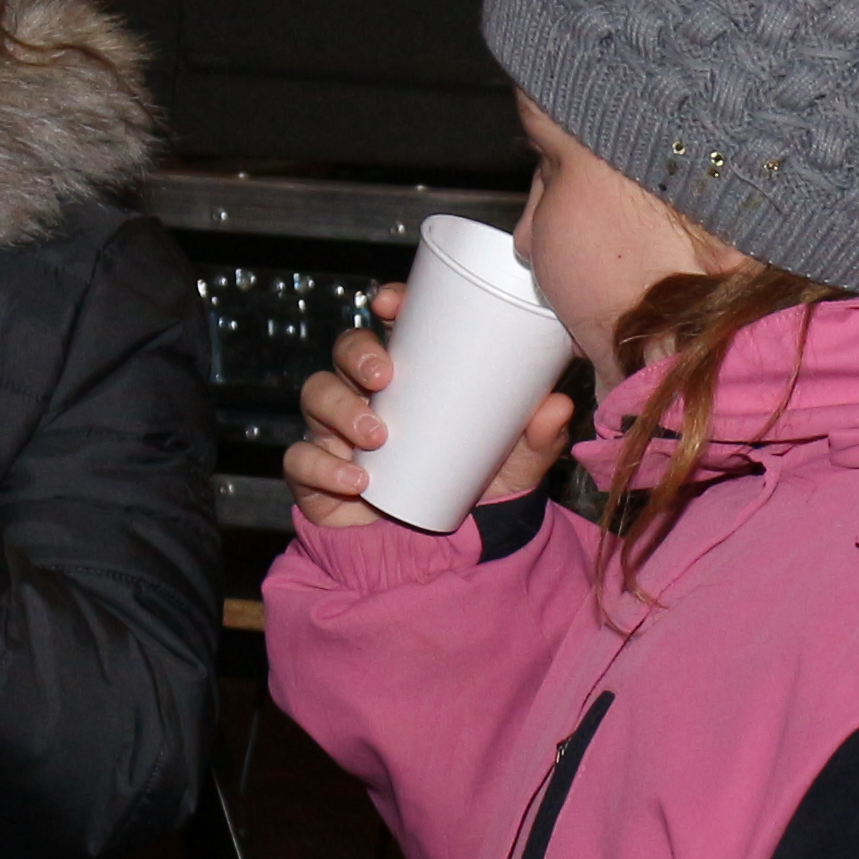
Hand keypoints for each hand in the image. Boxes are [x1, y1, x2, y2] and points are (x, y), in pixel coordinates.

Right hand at [285, 283, 576, 532]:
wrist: (442, 555)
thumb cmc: (473, 487)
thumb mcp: (514, 463)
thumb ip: (538, 438)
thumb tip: (558, 406)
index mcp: (412, 376)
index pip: (391, 324)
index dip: (387, 305)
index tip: (391, 302)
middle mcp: (367, 394)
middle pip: (345, 351)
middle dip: (357, 355)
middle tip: (385, 377)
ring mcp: (336, 432)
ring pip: (316, 397)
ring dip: (341, 409)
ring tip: (376, 436)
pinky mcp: (316, 476)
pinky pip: (300, 462)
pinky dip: (321, 467)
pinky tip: (354, 479)